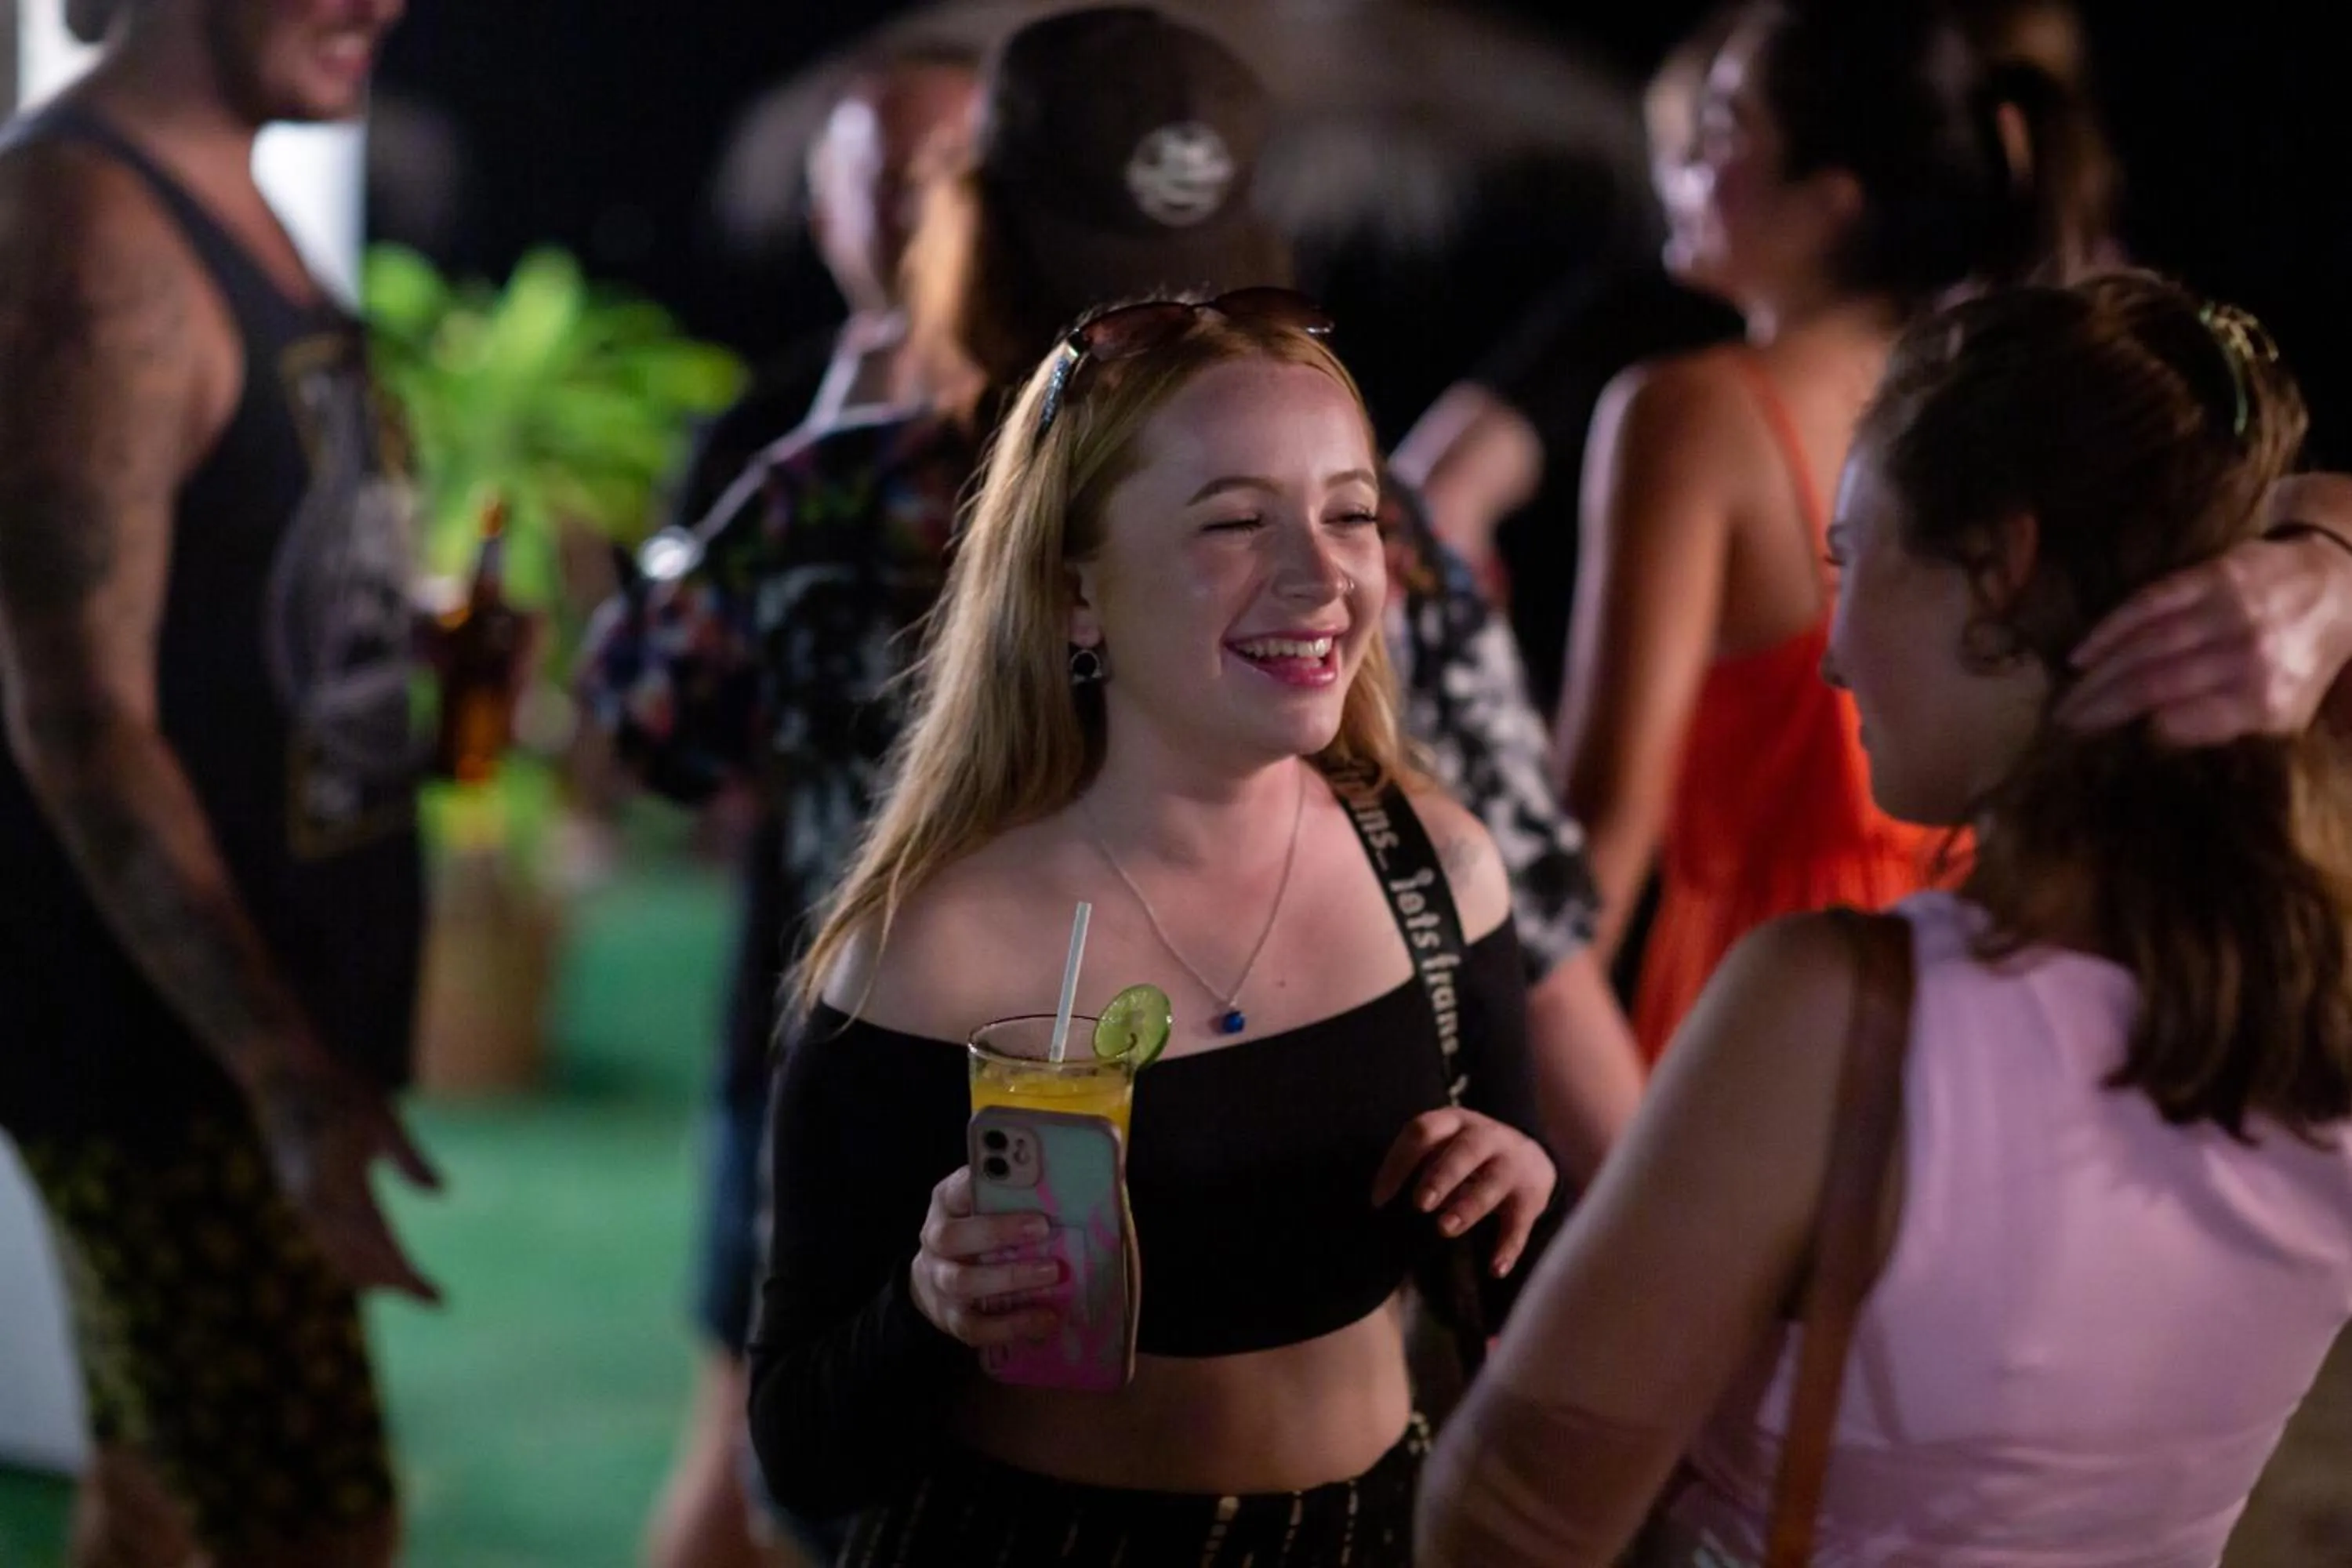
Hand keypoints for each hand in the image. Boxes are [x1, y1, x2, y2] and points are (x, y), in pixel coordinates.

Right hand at [248, 1045, 443, 1303]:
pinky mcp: (292, 1187)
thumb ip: (408, 1157)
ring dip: (367, 1273)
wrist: (277, 1064)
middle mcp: (315, 1201)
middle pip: (356, 1261)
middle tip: (430, 1297)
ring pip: (334, 1253)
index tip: (437, 1299)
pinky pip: (320, 1237)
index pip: (381, 1248)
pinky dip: (344, 1255)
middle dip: (392, 1282)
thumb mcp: (382, 1114)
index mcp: (340, 1186)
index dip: (408, 1279)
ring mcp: (299, 1197)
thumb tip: (442, 1193)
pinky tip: (360, 1256)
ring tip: (402, 1285)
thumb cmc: (337, 1082)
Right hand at [910, 1167, 1065, 1348]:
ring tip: (1052, 1274)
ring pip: (963, 1282)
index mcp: (946, 1205)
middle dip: (997, 1232)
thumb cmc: (977, 1233)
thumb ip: (1011, 1194)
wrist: (936, 1281)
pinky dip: (1012, 1325)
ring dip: (1009, 1278)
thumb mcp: (984, 1206)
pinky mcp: (951, 1318)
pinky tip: (1045, 1320)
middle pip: (953, 1237)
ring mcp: (939, 1283)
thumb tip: (1066, 1172)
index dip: (979, 1186)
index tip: (1016, 1180)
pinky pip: (975, 1326)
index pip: (955, 1190)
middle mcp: (935, 1242)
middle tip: (1043, 1228)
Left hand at [1373, 1107, 1555, 1277]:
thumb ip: (1419, 1161)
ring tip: (1445, 1229)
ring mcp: (1512, 1163)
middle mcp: (1486, 1136)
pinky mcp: (1532, 1195)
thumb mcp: (1443, 1146)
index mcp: (1453, 1122)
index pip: (1422, 1132)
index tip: (1378, 1200)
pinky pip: (1520, 1222)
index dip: (1398, 1163)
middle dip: (1440, 1177)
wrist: (1530, 1157)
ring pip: (1493, 1182)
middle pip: (1463, 1151)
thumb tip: (1379, 1200)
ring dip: (1468, 1206)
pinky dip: (1509, 1246)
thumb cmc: (1468, 1157)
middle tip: (1420, 1205)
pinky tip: (1495, 1269)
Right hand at [2058, 529, 2351, 744]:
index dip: (2136, 733)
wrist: (2337, 586)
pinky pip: (2149, 603)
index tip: (2101, 745)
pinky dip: (2110, 629)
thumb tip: (2153, 742)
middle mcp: (2249, 656)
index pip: (2183, 724)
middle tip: (2061, 724)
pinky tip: (2081, 653)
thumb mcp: (2283, 713)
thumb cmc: (2301, 661)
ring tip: (2065, 699)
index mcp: (2267, 700)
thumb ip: (2226, 729)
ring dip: (2096, 675)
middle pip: (2155, 685)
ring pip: (2146, 646)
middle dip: (2100, 708)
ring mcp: (2230, 611)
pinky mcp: (2214, 576)